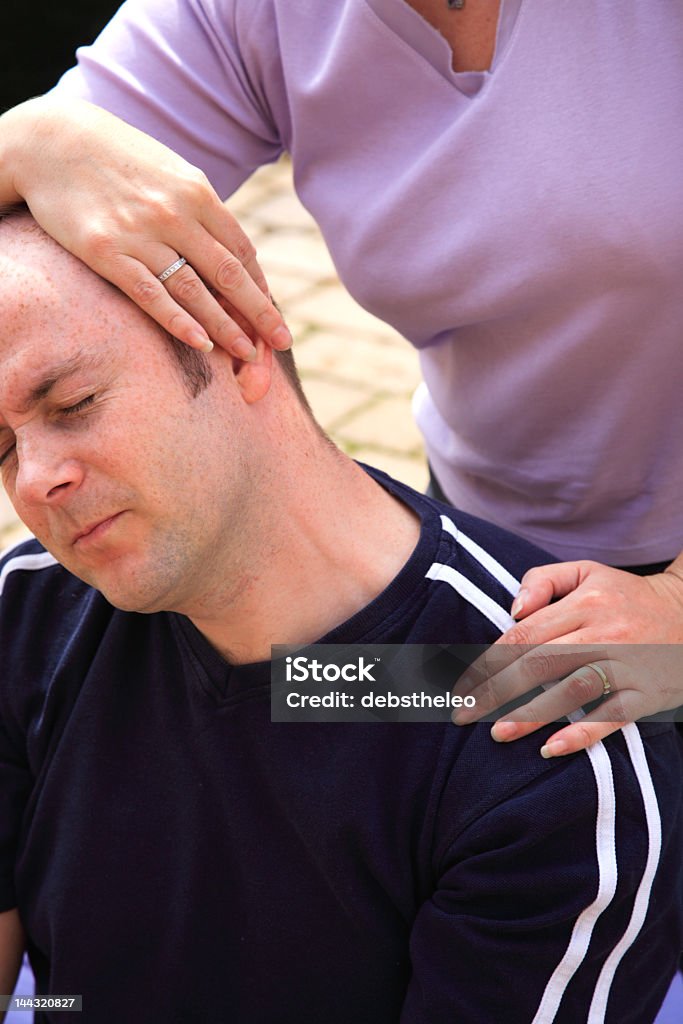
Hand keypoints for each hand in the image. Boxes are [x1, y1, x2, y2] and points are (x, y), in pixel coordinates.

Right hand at [0, 97, 291, 356]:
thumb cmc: (119, 160)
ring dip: (226, 327)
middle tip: (281, 343)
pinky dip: (178, 322)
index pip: (241, 251)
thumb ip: (201, 210)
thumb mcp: (171, 172)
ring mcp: (140, 234)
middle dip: (259, 313)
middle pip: (229, 275)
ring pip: (195, 291)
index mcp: (198, 192)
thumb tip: (230, 252)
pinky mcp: (106, 252)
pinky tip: (201, 344)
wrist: (51, 140)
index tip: (274, 317)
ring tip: (248, 354)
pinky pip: (150, 294)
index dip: (260, 289)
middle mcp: (175, 214)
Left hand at [452, 559, 682, 755]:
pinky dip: (581, 734)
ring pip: (572, 691)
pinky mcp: (647, 694)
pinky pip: (611, 716)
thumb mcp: (587, 572)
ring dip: (531, 715)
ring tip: (498, 733)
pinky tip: (551, 749)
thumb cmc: (626, 596)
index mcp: (585, 602)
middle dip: (497, 691)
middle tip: (465, 715)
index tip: (464, 684)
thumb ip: (543, 580)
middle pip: (540, 663)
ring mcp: (628, 664)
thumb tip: (512, 610)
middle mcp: (605, 632)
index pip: (525, 633)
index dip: (490, 660)